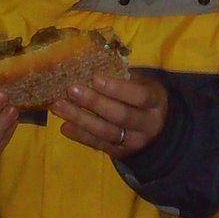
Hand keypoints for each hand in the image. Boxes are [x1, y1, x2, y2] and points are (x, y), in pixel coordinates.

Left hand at [49, 69, 168, 158]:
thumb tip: (92, 64)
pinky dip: (81, 135)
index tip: (94, 78)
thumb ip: (124, 77)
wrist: (159, 129)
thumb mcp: (143, 83)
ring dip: (81, 119)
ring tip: (59, 107)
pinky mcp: (120, 153)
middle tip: (71, 89)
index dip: (116, 88)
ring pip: (106, 132)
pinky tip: (65, 126)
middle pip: (120, 115)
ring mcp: (134, 142)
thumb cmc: (144, 97)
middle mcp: (147, 124)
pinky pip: (99, 144)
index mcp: (155, 101)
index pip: (138, 95)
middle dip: (94, 102)